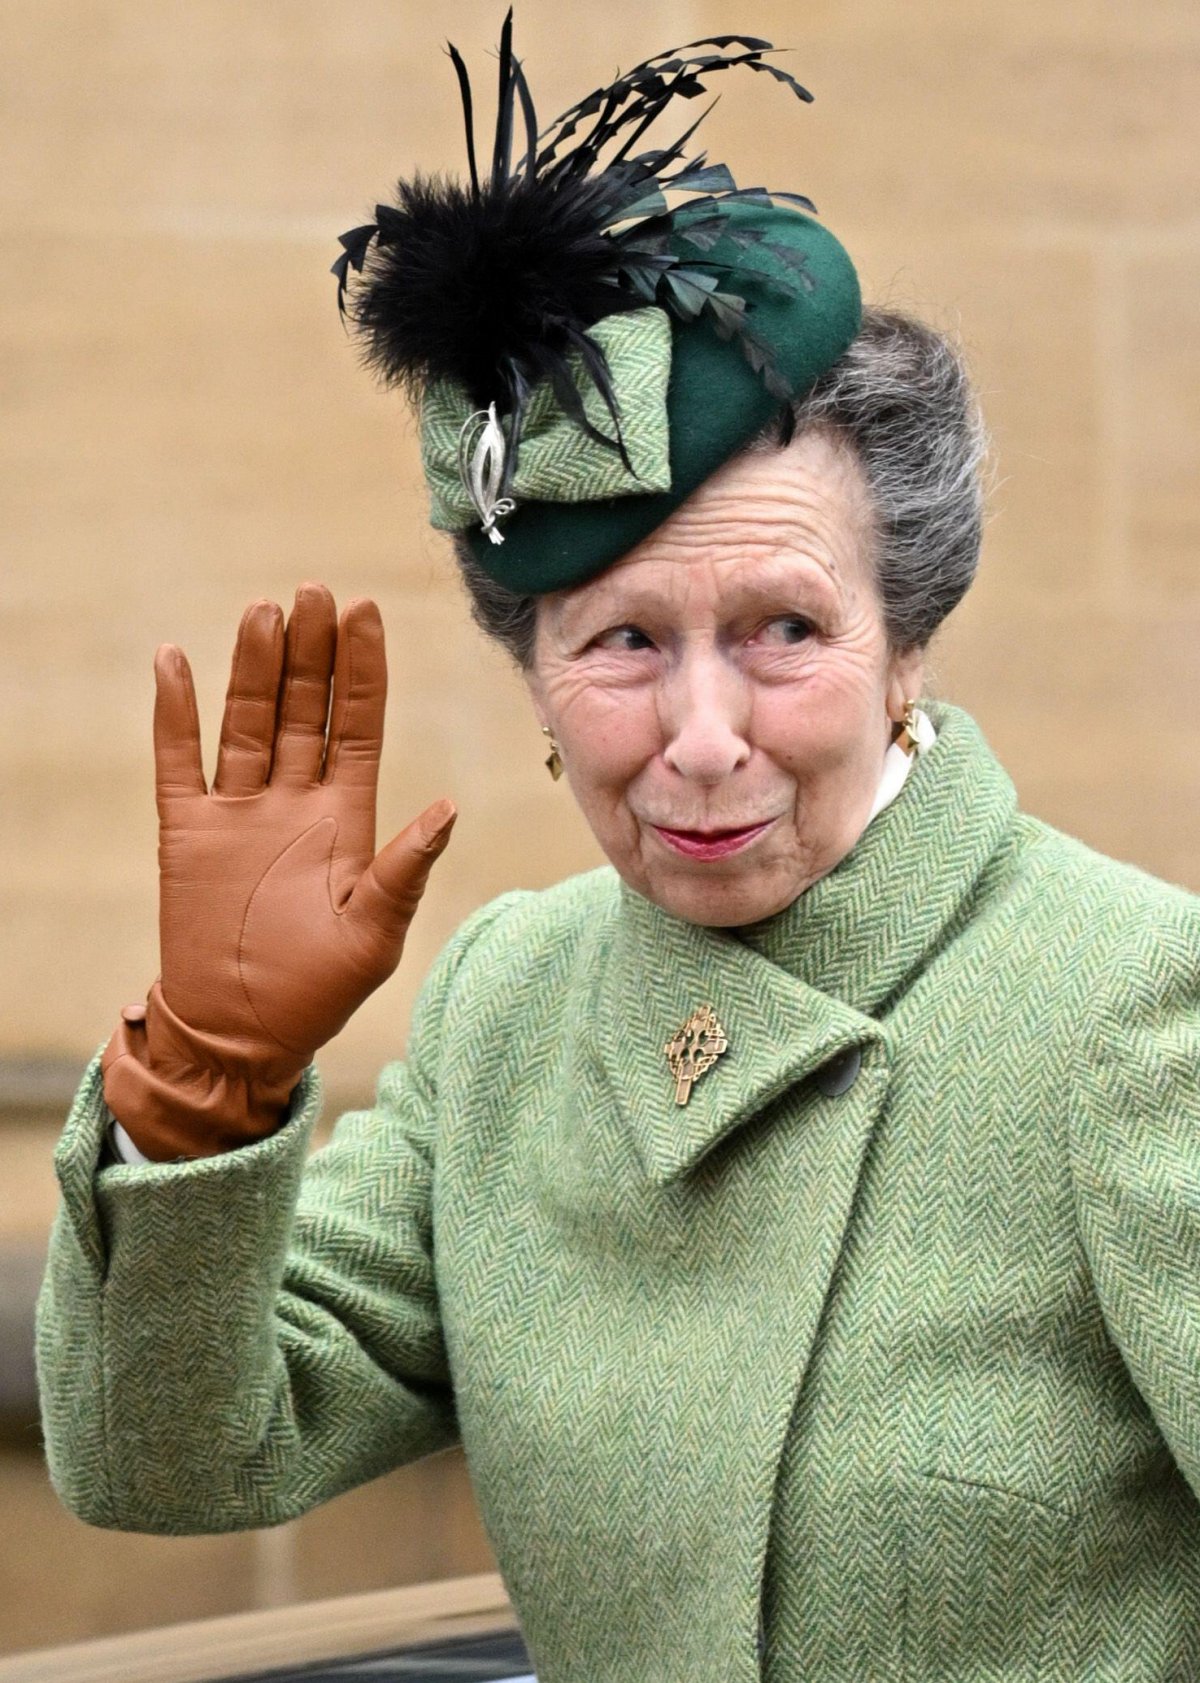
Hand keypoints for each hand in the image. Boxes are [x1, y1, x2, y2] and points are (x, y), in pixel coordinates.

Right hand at [101, 583, 455, 1158]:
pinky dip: (176, 714)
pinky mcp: (189, 832)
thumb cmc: (315, 992)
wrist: (238, 1036)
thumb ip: (406, 869)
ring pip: (249, 721)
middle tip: (315, 591)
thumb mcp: (373, 934)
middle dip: (312, 652)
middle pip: (305, 709)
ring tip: (266, 612)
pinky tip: (175, 662)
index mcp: (347, 819)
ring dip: (256, 668)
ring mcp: (240, 812)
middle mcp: (295, 801)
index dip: (363, 670)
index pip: (360, 726)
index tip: (366, 611)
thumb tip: (450, 806)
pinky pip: (179, 762)